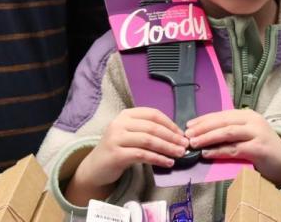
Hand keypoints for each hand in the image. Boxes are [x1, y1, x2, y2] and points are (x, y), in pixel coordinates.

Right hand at [74, 107, 189, 191]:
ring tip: (179, 154)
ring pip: (148, 141)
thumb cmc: (118, 149)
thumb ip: (148, 131)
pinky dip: (158, 158)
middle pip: (152, 127)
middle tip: (185, 146)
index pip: (153, 114)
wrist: (95, 167)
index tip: (182, 134)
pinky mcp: (116, 154)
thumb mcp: (130, 134)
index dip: (170, 124)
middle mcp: (120, 123)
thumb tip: (176, 135)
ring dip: (167, 148)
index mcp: (126, 114)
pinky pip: (142, 155)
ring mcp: (116, 138)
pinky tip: (167, 163)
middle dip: (172, 137)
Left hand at [186, 109, 280, 186]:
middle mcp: (252, 120)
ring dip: (208, 138)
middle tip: (188, 134)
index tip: (189, 125)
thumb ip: (232, 132)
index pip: (222, 114)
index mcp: (248, 115)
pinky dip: (219, 151)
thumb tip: (204, 135)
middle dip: (203, 127)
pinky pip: (234, 149)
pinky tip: (207, 153)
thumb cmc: (264, 148)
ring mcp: (257, 133)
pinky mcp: (259, 148)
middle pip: (223, 121)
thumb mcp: (248, 134)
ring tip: (194, 143)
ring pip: (227, 132)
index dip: (204, 119)